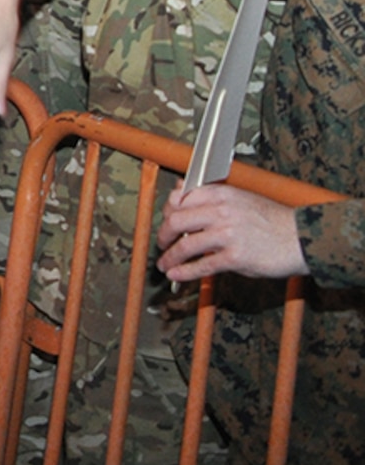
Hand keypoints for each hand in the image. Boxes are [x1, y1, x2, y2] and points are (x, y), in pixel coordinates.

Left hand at [157, 184, 307, 281]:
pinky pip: (202, 266)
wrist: (303, 239)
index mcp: (222, 194)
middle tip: (161, 244)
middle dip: (163, 235)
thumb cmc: (274, 221)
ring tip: (164, 264)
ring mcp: (227, 235)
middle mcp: (221, 212)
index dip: (167, 211)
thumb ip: (212, 197)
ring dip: (169, 257)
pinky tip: (176, 275)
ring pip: (185, 245)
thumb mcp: (242, 198)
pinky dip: (184, 272)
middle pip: (176, 221)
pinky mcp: (235, 257)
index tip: (166, 221)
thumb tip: (181, 189)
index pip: (180, 198)